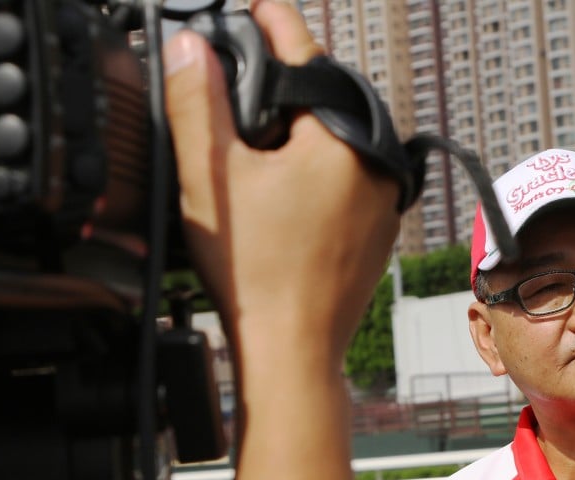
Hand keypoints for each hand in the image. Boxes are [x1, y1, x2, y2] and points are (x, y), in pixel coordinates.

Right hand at [163, 1, 399, 357]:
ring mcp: (383, 200)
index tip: (255, 3)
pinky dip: (318, 170)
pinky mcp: (379, 230)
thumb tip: (191, 47)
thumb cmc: (255, 274)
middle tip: (241, 76)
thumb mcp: (209, 176)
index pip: (304, 54)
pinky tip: (281, 190)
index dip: (271, 21)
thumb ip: (196, 102)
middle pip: (324, 97)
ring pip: (338, 138)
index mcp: (341, 140)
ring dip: (300, 130)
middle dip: (283, 84)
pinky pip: (350, 178)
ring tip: (255, 139)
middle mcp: (375, 164)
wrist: (290, 349)